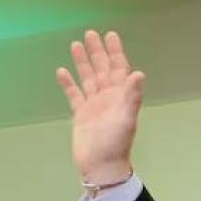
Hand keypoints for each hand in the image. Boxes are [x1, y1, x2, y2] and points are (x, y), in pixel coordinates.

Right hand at [55, 29, 144, 183]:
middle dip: (97, 52)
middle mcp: (108, 98)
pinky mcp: (80, 115)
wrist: (100, 166)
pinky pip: (74, 94)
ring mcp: (94, 105)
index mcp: (120, 96)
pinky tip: (61, 71)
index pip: (119, 69)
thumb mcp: (126, 119)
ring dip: (83, 62)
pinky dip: (68, 83)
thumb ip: (132, 96)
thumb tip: (139, 73)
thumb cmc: (115, 144)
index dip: (115, 52)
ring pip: (87, 78)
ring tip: (75, 44)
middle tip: (90, 33)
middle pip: (102, 69)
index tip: (110, 35)